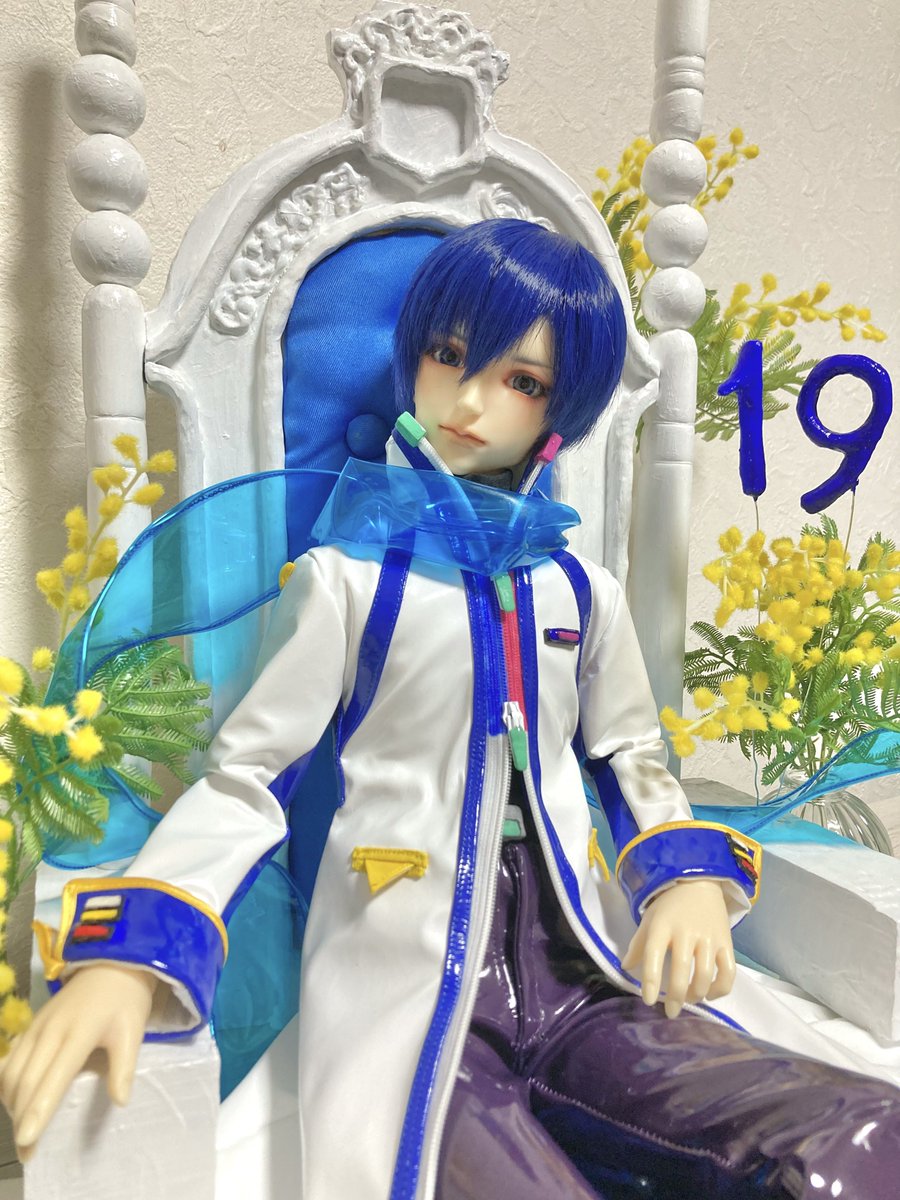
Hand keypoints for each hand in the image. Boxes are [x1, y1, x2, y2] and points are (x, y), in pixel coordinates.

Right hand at [0, 963, 156, 1160]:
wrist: (112, 964)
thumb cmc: (125, 1001)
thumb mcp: (133, 1031)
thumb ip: (124, 1067)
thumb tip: (121, 1102)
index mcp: (77, 1034)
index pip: (53, 1079)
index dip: (37, 1111)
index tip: (26, 1142)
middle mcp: (50, 1032)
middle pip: (26, 1082)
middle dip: (22, 1119)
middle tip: (26, 1153)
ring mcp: (37, 1027)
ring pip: (12, 1072)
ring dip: (11, 1104)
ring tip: (21, 1132)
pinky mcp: (31, 1025)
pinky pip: (10, 1059)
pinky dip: (7, 1083)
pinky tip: (12, 1101)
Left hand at [621, 879, 735, 1018]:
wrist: (699, 883)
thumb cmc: (669, 905)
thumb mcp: (649, 920)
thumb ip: (638, 945)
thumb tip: (625, 968)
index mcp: (662, 926)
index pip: (653, 956)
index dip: (650, 982)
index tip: (649, 1001)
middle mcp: (685, 932)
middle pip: (681, 971)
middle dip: (675, 997)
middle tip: (671, 1011)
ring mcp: (708, 938)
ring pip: (704, 975)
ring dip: (696, 994)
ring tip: (688, 999)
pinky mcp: (726, 942)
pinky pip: (728, 972)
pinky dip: (720, 989)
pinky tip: (710, 994)